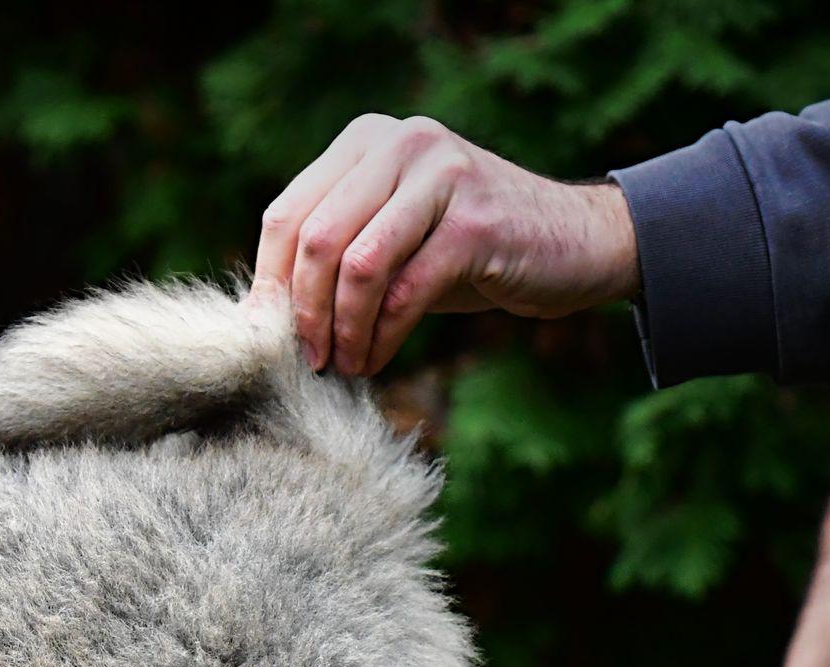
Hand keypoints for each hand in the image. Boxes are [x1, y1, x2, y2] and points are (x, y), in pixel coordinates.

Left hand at [253, 114, 640, 376]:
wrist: (572, 244)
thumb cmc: (462, 249)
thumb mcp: (387, 236)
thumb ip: (329, 253)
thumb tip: (257, 315)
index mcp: (365, 141)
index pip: (287, 215)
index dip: (270, 284)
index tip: (268, 336)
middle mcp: (401, 143)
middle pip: (315, 240)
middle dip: (303, 312)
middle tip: (308, 359)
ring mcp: (442, 175)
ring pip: (356, 266)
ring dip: (341, 329)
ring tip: (342, 363)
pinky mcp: (476, 221)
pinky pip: (405, 292)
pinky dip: (382, 337)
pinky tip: (376, 359)